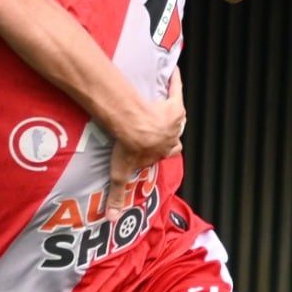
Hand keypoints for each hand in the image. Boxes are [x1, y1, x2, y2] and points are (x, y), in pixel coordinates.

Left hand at [107, 80, 185, 199]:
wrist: (133, 127)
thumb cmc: (129, 149)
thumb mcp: (121, 175)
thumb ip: (117, 196)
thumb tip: (112, 220)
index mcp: (162, 152)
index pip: (170, 153)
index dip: (165, 152)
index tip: (159, 150)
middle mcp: (172, 137)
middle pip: (176, 137)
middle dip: (172, 135)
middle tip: (162, 130)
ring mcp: (173, 120)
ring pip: (179, 117)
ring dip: (174, 114)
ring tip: (166, 106)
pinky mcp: (172, 103)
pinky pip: (176, 89)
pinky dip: (175, 81)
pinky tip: (173, 71)